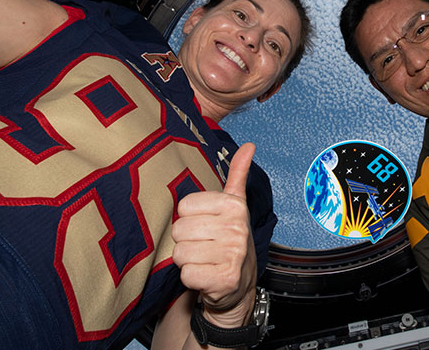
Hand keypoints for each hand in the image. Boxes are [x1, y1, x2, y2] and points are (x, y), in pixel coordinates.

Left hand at [172, 142, 256, 322]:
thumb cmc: (230, 240)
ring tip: (204, 260)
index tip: (205, 226)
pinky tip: (205, 275)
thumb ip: (237, 174)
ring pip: (180, 253)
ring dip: (188, 260)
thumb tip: (249, 146)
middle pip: (179, 230)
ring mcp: (233, 255)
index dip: (189, 219)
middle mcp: (237, 229)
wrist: (239, 283)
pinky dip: (191, 278)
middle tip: (203, 246)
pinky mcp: (225, 279)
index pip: (184, 207)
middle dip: (186, 241)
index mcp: (234, 206)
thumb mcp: (234, 206)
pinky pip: (186, 274)